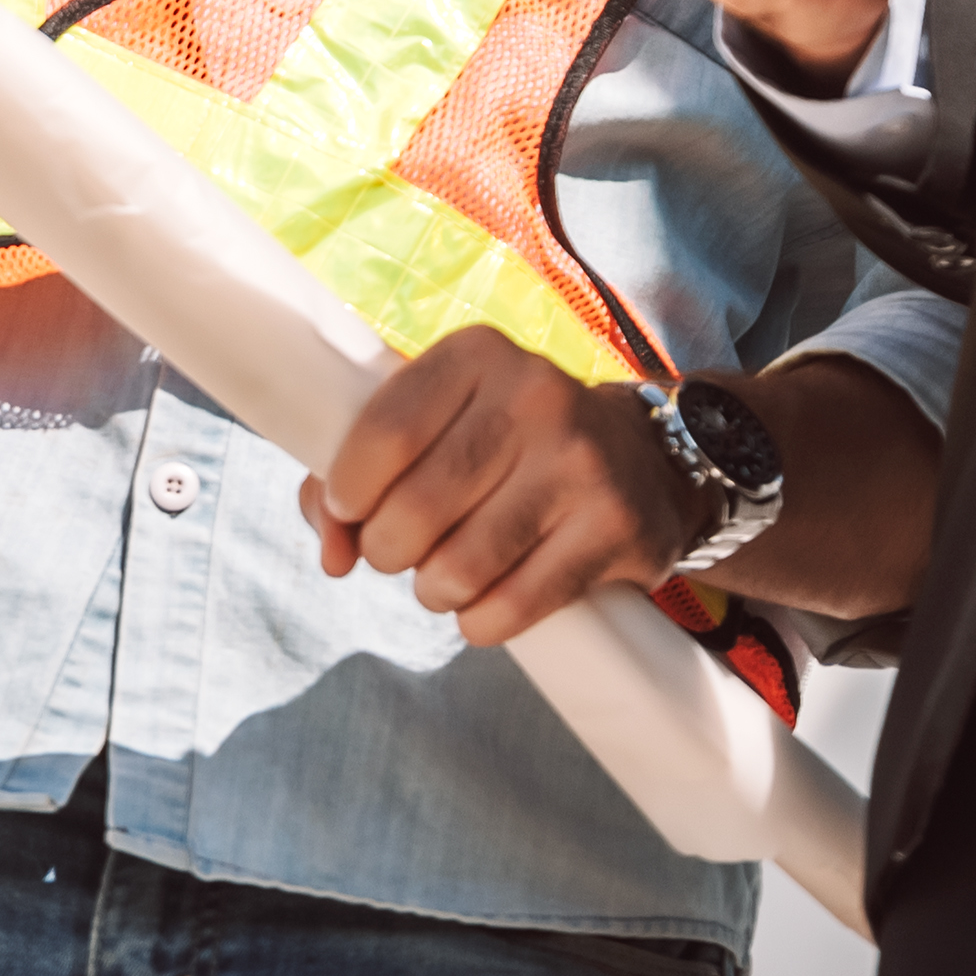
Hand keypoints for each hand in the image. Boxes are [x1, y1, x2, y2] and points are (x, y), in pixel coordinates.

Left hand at [301, 328, 693, 646]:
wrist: (642, 459)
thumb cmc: (506, 446)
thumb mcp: (437, 426)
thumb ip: (355, 478)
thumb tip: (333, 557)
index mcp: (477, 354)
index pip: (384, 433)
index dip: (348, 491)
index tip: (351, 511)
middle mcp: (534, 394)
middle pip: (414, 510)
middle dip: (387, 550)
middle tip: (401, 551)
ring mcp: (580, 461)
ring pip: (458, 567)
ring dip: (433, 590)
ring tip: (445, 575)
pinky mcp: (613, 527)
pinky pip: (512, 606)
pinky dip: (480, 621)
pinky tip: (486, 602)